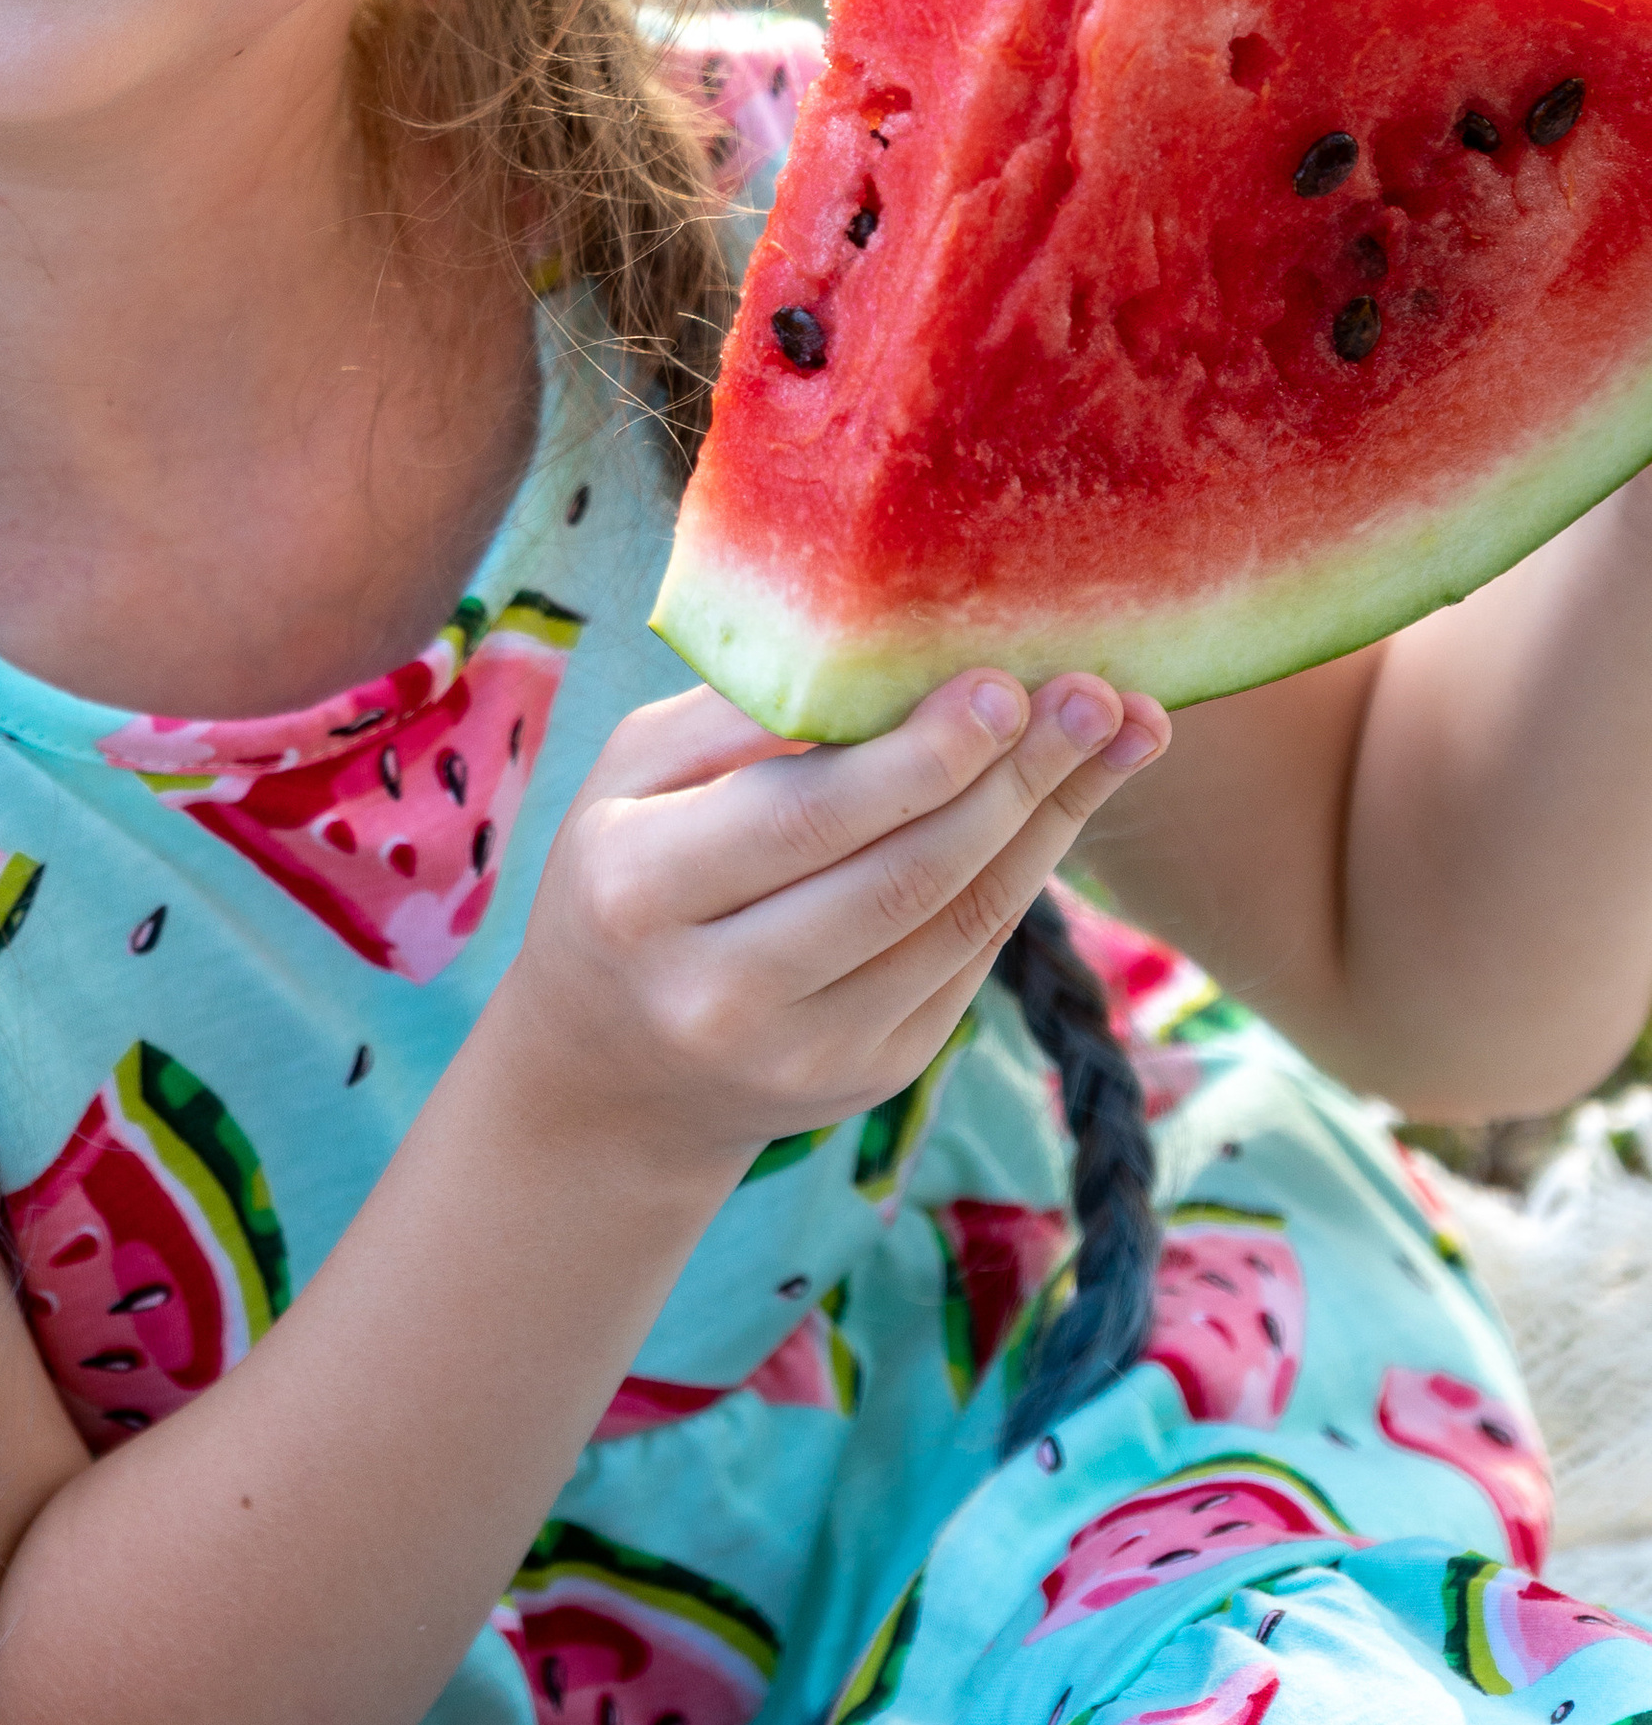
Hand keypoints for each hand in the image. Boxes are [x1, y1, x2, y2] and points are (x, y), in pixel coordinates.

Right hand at [494, 669, 1168, 1192]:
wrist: (609, 1072)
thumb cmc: (624, 872)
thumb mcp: (636, 777)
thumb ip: (740, 714)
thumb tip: (887, 647)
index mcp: (639, 890)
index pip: (803, 819)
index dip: (916, 757)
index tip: (1001, 685)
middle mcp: (719, 991)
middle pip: (902, 876)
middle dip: (1014, 778)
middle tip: (1092, 694)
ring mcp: (805, 1052)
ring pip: (957, 924)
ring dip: (1048, 823)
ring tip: (1115, 734)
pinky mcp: (871, 1077)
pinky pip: (968, 962)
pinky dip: (1021, 875)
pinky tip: (1059, 805)